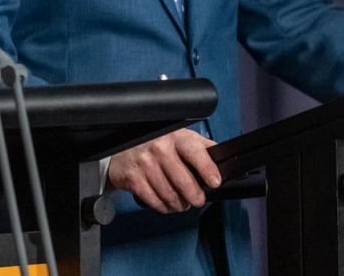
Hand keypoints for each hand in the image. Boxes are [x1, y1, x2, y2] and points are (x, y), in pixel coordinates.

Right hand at [106, 128, 220, 212]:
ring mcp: (144, 163)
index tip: (214, 182)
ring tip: (181, 202)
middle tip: (197, 199)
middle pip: (184, 181)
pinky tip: (166, 202)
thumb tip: (222, 160)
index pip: (194, 151)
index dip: (206, 168)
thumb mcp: (179, 138)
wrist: (121, 149)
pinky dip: (164, 207)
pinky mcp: (133, 178)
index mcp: (174, 137)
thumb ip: (200, 147)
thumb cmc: (155, 145)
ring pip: (170, 195)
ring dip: (179, 204)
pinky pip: (155, 201)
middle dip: (195, 197)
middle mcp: (158, 147)